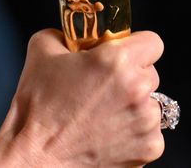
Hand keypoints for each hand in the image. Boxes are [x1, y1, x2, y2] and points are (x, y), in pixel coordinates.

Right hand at [0, 29, 164, 166]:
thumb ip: (63, 35)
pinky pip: (150, 132)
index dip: (135, 46)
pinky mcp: (149, 149)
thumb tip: (71, 35)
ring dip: (132, 106)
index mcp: (117, 61)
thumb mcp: (41, 52)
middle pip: (151, 74)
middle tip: (101, 88)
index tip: (121, 55)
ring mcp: (147, 123)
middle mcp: (138, 90)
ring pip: (151, 104)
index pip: (153, 42)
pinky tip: (106, 134)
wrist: (37, 158)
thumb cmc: (37, 108)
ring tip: (100, 116)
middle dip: (130, 77)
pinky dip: (132, 132)